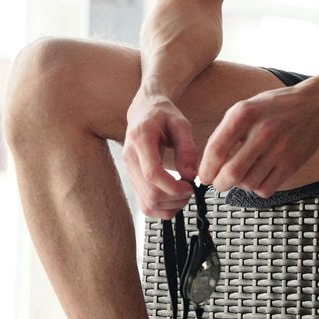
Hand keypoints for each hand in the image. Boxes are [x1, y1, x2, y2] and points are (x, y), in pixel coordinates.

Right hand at [123, 91, 198, 218]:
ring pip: (146, 203)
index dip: (173, 187)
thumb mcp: (181, 123)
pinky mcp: (132, 179)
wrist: (144, 111)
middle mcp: (129, 157)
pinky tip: (174, 198)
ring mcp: (128, 170)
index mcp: (140, 139)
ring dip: (170, 206)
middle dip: (175, 198)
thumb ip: (187, 148)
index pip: (152, 174)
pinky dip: (162, 208)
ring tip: (184, 193)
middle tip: (190, 189)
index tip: (190, 186)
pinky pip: (144, 204)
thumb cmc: (163, 115)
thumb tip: (190, 175)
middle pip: (149, 193)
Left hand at [196, 83, 318, 196]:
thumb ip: (225, 132)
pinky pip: (266, 189)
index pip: (216, 149)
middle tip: (219, 182)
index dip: (206, 169)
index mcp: (244, 115)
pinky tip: (257, 177)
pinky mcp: (292, 164)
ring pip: (248, 184)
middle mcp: (262, 132)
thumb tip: (208, 162)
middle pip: (231, 173)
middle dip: (220, 183)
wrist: (314, 105)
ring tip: (242, 175)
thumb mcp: (245, 108)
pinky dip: (257, 188)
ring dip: (240, 185)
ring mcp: (279, 150)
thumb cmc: (274, 107)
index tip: (204, 176)